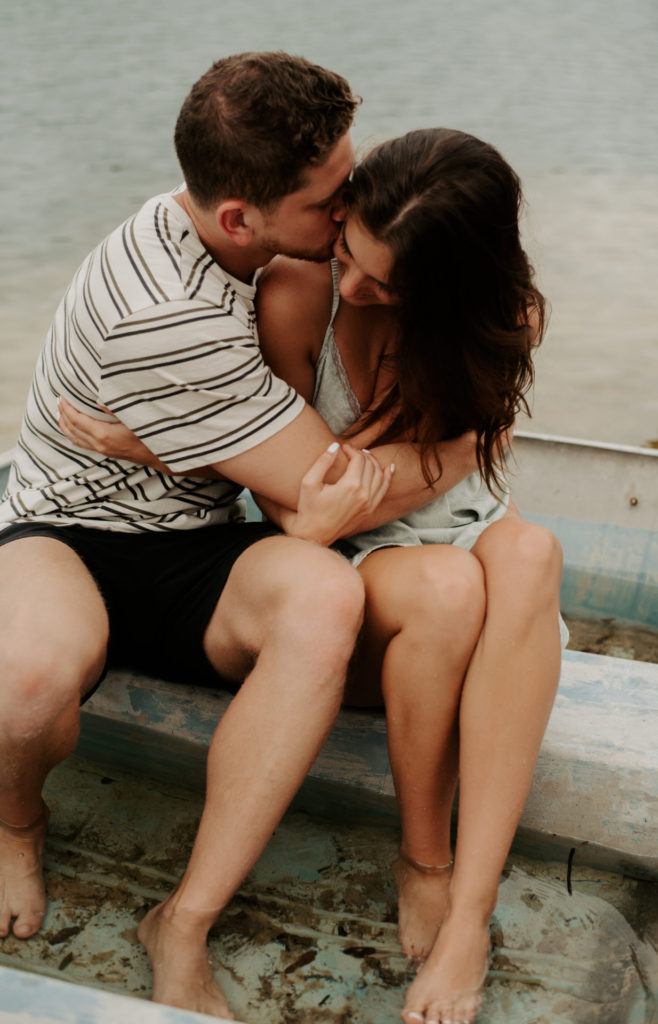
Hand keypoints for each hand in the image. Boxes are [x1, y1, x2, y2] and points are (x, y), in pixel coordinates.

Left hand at [58, 396, 162, 467]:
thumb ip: (114, 408)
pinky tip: (73, 429)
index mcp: (104, 435)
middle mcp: (99, 444)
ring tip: (60, 413)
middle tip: (59, 400)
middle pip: (72, 429)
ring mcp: (102, 450)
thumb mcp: (133, 417)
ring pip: (75, 438)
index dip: (67, 408)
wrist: (160, 456)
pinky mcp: (106, 452)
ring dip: (65, 425)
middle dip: (63, 414)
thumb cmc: (150, 435)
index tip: (62, 397)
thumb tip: (98, 399)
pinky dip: (73, 434)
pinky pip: (82, 444)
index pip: (77, 420)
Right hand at [280, 443, 394, 545]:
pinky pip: (383, 490)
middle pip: (370, 465)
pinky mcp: (370, 510)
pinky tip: (388, 468)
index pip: (358, 459)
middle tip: (351, 451)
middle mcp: (364, 495)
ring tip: (365, 455)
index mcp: (350, 486)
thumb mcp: (309, 482)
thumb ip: (322, 462)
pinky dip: (387, 477)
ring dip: (374, 462)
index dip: (351, 449)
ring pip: (380, 475)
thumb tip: (335, 445)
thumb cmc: (309, 508)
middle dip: (361, 454)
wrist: (315, 534)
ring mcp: (369, 504)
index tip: (342, 448)